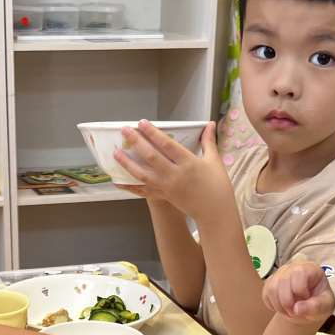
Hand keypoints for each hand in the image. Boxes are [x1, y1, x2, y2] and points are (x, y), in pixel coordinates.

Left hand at [113, 122, 234, 220]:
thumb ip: (208, 141)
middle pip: (151, 156)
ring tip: (116, 152)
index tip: (142, 123)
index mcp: (188, 162)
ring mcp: (167, 186)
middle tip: (124, 131)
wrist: (214, 212)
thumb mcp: (214, 161)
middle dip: (136, 142)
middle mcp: (175, 174)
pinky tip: (119, 180)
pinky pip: (144, 190)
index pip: (167, 144)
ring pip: (143, 174)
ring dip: (128, 163)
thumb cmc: (217, 185)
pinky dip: (131, 186)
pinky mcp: (164, 196)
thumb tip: (209, 124)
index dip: (153, 133)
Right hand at [262, 261, 334, 325]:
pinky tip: (280, 308)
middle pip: (283, 281)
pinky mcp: (271, 280)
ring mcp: (281, 272)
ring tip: (288, 311)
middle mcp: (295, 266)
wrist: (308, 308)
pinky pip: (265, 292)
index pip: (299, 273)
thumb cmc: (320, 304)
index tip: (306, 300)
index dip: (300, 291)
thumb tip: (297, 309)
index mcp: (311, 268)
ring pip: (271, 287)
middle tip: (294, 312)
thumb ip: (316, 307)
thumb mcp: (326, 307)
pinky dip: (271, 304)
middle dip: (287, 302)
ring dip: (278, 305)